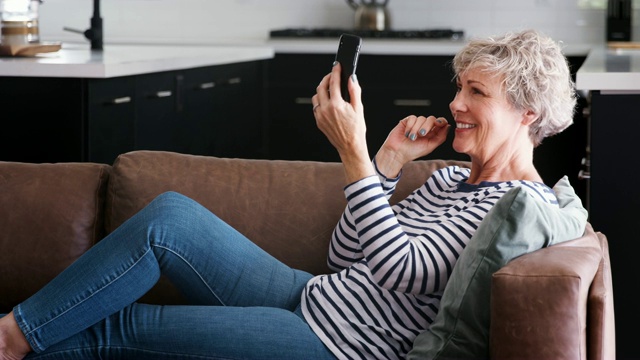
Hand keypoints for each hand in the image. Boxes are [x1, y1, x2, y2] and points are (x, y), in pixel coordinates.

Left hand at [312, 62, 373, 182]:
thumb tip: (351, 78)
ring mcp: (320, 116)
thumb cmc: (356, 129)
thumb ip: (354, 91)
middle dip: (326, 78)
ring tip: (330, 88)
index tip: (337, 66)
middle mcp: (325, 110)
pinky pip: (316, 106)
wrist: (350, 146)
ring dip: (322, 90)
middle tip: (333, 75)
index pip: (333, 82)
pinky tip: (329, 101)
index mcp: (336, 105)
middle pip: (321, 87)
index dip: (335, 71)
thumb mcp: (359, 109)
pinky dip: (321, 100)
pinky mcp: (318, 121)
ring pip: (316, 96)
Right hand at [375, 115, 449, 176]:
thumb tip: (448, 126)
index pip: (440, 122)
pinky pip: (412, 118)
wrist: (397, 153)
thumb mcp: (430, 146)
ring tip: (412, 137)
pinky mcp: (407, 121)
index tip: (439, 124)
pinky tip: (407, 133)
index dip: (441, 121)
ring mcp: (416, 124)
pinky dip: (410, 126)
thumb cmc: (412, 152)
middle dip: (427, 126)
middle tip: (421, 135)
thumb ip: (440, 137)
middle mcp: (424, 127)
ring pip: (421, 118)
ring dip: (417, 128)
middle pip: (431, 119)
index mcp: (432, 133)